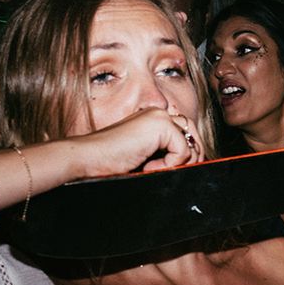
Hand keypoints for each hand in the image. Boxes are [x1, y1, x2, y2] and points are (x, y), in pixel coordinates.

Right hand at [73, 108, 204, 177]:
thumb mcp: (146, 157)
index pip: (186, 132)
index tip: (173, 169)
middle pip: (194, 135)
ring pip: (191, 144)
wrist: (89, 157)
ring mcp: (160, 117)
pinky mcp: (161, 125)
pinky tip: (146, 166)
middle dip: (191, 157)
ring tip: (152, 169)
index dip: (188, 153)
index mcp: (154, 118)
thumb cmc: (111, 161)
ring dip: (177, 163)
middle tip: (171, 171)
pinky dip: (168, 165)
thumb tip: (194, 162)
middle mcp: (159, 113)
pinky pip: (183, 151)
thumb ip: (166, 154)